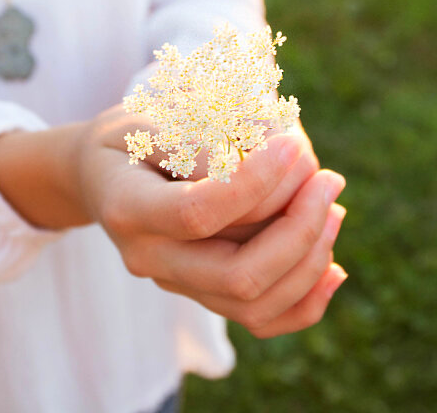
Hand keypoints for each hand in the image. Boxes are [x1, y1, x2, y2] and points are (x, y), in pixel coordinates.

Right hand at [75, 103, 346, 337]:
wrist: (102, 173)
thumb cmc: (130, 135)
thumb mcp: (150, 117)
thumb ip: (196, 139)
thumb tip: (256, 168)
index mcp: (128, 209)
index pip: (197, 213)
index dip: (254, 183)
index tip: (292, 143)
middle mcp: (149, 259)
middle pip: (237, 274)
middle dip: (298, 228)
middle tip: (328, 178)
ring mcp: (176, 284)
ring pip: (255, 303)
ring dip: (309, 258)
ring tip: (332, 204)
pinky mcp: (202, 294)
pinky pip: (260, 320)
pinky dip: (305, 302)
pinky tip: (334, 266)